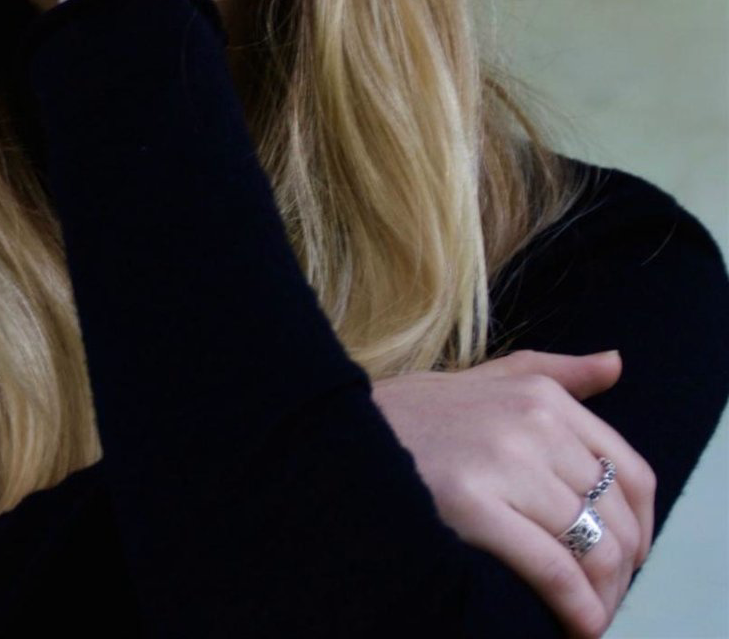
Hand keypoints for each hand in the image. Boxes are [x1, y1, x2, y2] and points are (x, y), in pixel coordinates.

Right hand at [371, 349, 655, 638]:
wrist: (336, 432)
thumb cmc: (412, 416)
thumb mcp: (484, 379)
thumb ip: (553, 372)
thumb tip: (616, 363)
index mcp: (539, 394)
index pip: (631, 472)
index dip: (638, 528)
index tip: (622, 560)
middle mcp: (531, 421)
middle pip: (617, 517)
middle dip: (620, 573)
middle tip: (599, 599)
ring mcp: (503, 460)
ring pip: (595, 548)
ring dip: (602, 599)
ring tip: (585, 617)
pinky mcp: (473, 503)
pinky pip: (554, 570)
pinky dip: (577, 609)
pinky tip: (575, 627)